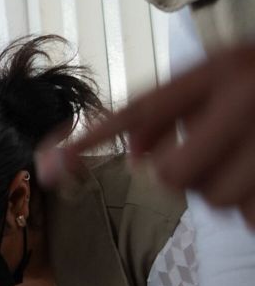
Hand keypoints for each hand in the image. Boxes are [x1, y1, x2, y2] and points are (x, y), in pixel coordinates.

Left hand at [35, 42, 254, 225]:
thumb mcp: (226, 77)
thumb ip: (173, 109)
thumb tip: (130, 152)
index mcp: (221, 70)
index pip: (141, 110)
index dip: (93, 140)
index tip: (50, 164)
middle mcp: (245, 100)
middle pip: (171, 174)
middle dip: (182, 173)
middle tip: (210, 154)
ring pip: (212, 199)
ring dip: (225, 191)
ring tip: (251, 162)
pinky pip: (248, 215)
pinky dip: (253, 205)